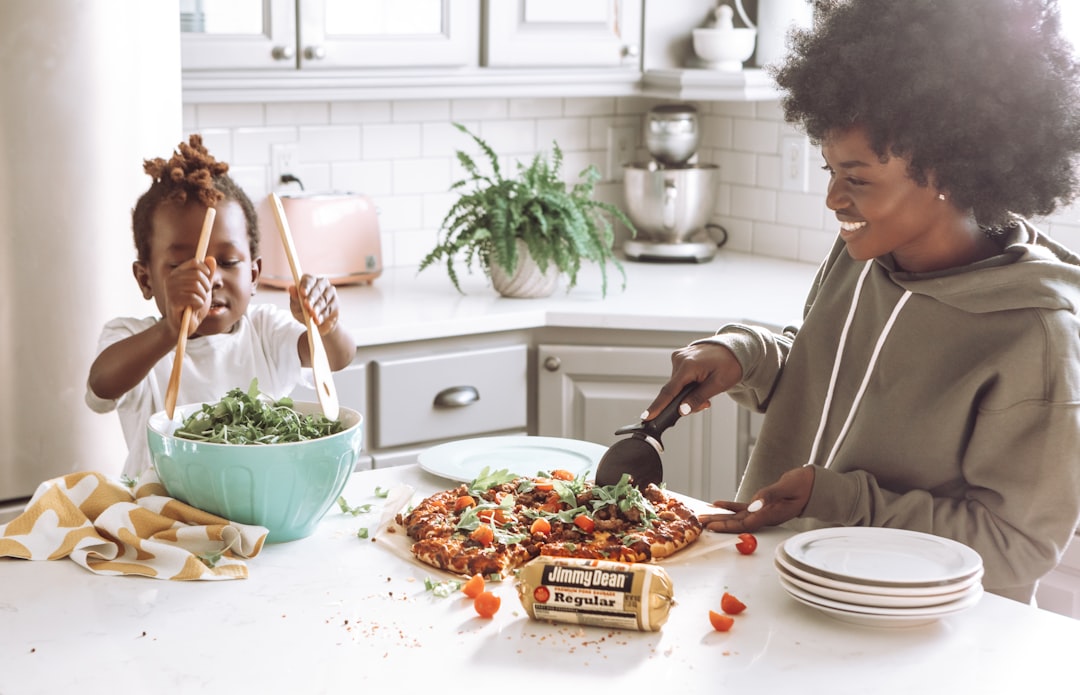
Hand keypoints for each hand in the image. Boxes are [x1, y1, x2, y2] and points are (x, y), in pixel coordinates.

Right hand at [165, 256, 214, 337]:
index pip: (195, 262)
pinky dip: (198, 305)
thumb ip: (208, 275)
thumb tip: (211, 259)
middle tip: (202, 295)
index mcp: (177, 273)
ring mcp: (170, 290)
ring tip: (197, 303)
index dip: (206, 271)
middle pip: (198, 274)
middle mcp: (171, 279)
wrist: (185, 324)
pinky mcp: (173, 301)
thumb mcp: (204, 288)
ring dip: (202, 297)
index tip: (207, 281)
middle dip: (206, 286)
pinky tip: (192, 309)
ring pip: (197, 286)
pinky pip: (194, 298)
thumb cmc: (194, 305)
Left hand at [289, 274, 339, 335]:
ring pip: (324, 299)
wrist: (316, 323)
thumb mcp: (296, 306)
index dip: (306, 286)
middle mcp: (322, 283)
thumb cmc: (303, 310)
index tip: (303, 293)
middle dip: (312, 298)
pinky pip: (329, 308)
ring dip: (318, 307)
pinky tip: (318, 320)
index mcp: (310, 281)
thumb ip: (294, 298)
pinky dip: (323, 315)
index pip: (308, 280)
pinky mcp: (336, 303)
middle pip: (318, 288)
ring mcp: (331, 292)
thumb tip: (291, 288)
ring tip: (313, 315)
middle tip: (307, 305)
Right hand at [641, 342, 742, 419]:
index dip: (658, 406)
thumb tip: (682, 410)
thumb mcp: (718, 384)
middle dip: (685, 402)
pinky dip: (687, 385)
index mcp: (688, 365)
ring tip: (706, 390)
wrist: (735, 348)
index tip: (647, 416)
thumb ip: (698, 398)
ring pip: (676, 385)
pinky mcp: (679, 358)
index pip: (670, 391)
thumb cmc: (730, 363)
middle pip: (674, 391)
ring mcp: (678, 357)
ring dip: (687, 394)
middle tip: (705, 404)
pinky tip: (700, 383)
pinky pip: (679, 378)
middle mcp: (679, 359)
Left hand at [698, 466, 815, 532]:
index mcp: (771, 514)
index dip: (727, 526)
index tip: (712, 527)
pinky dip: (729, 506)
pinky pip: (742, 508)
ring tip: (703, 517)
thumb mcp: (788, 487)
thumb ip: (771, 495)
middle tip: (699, 524)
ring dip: (720, 516)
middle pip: (737, 523)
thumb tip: (754, 504)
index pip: (745, 523)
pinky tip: (717, 504)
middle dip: (718, 523)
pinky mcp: (762, 505)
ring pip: (737, 517)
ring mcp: (763, 512)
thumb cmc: (804, 485)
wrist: (814, 485)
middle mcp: (765, 516)